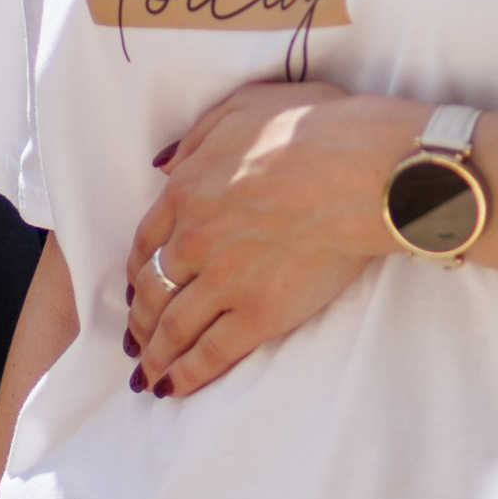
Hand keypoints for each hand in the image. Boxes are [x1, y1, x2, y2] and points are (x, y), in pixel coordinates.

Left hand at [125, 82, 425, 400]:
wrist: (361, 170)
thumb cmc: (313, 129)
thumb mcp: (241, 109)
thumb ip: (196, 139)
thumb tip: (163, 165)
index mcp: (186, 191)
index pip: (146, 242)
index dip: (137, 271)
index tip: (136, 289)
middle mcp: (194, 240)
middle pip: (152, 291)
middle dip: (140, 321)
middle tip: (136, 341)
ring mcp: (224, 280)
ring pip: (174, 328)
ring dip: (156, 355)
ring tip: (149, 376)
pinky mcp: (260, 314)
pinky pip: (211, 353)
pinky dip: (188, 375)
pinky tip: (175, 388)